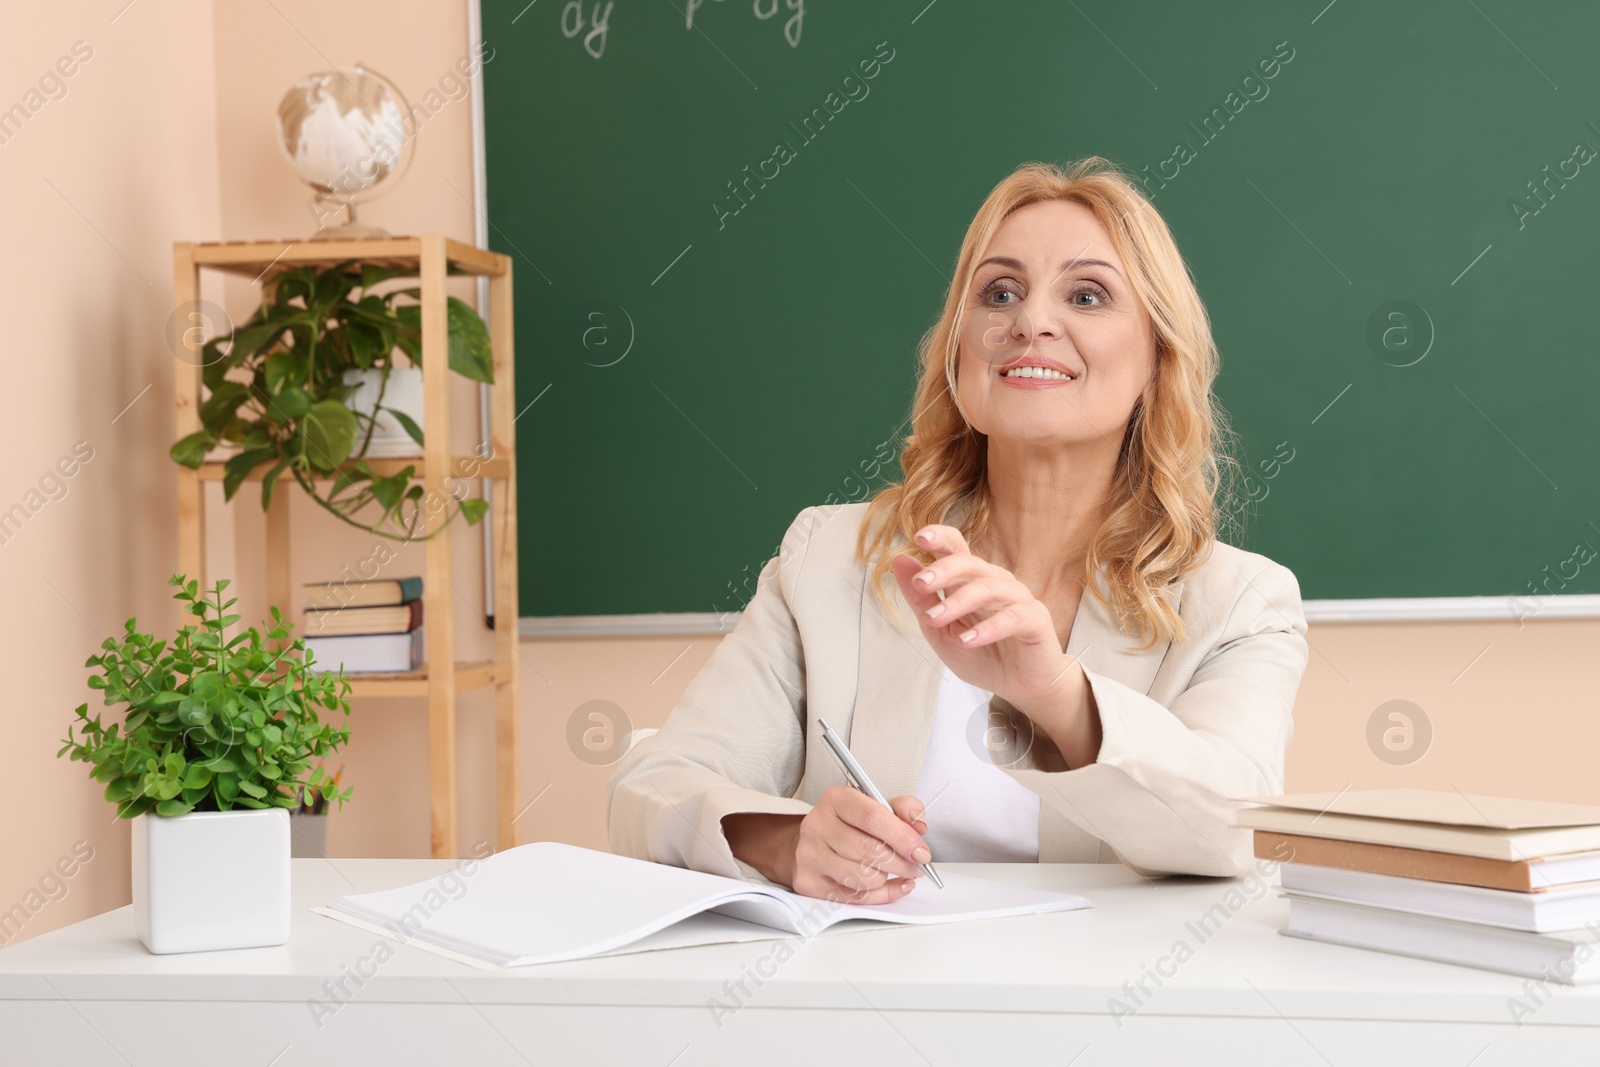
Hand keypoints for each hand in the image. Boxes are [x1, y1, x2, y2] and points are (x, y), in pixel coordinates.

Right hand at [790, 786, 931, 903]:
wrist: (813, 841)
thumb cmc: (848, 823)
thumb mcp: (874, 805)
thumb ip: (902, 808)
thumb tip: (918, 825)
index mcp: (836, 800)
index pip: (873, 817)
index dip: (903, 837)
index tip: (921, 850)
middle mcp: (819, 826)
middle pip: (870, 850)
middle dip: (902, 863)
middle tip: (916, 865)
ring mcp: (811, 855)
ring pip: (863, 878)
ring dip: (887, 878)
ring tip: (893, 870)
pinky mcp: (810, 882)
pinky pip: (855, 897)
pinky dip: (881, 894)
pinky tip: (889, 885)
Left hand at [891, 523, 1077, 709]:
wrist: (1018, 688)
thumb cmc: (981, 656)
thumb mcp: (939, 632)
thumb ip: (920, 599)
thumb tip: (900, 562)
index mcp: (971, 580)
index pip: (957, 548)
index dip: (940, 538)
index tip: (919, 538)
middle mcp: (995, 582)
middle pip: (970, 564)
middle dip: (943, 570)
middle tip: (921, 584)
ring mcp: (1018, 599)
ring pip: (989, 588)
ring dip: (958, 602)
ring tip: (935, 619)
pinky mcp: (1036, 620)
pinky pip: (1013, 617)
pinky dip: (988, 628)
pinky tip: (967, 640)